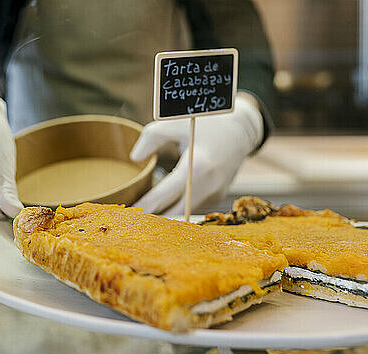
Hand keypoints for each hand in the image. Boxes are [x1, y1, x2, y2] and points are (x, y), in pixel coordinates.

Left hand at [130, 95, 262, 214]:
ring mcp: (215, 194)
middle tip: (130, 218)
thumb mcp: (176, 122)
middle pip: (173, 213)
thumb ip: (151, 137)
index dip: (144, 206)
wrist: (240, 130)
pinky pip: (192, 208)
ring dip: (164, 214)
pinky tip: (162, 204)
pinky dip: (176, 207)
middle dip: (151, 218)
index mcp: (197, 166)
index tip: (127, 212)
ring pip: (183, 213)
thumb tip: (134, 157)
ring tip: (142, 211)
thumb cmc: (205, 123)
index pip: (164, 195)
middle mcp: (209, 185)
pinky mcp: (217, 198)